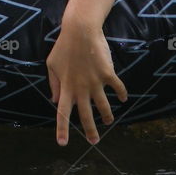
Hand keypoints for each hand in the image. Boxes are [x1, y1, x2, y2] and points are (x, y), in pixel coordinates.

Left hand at [46, 24, 126, 145]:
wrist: (81, 31)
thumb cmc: (64, 46)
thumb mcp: (52, 65)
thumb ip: (53, 83)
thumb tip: (54, 99)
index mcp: (66, 87)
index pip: (62, 113)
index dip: (62, 129)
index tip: (63, 143)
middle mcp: (81, 89)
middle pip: (85, 115)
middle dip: (90, 130)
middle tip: (94, 141)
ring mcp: (95, 82)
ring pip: (103, 106)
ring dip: (107, 116)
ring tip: (109, 121)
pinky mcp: (108, 74)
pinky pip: (118, 87)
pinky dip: (122, 94)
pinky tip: (123, 98)